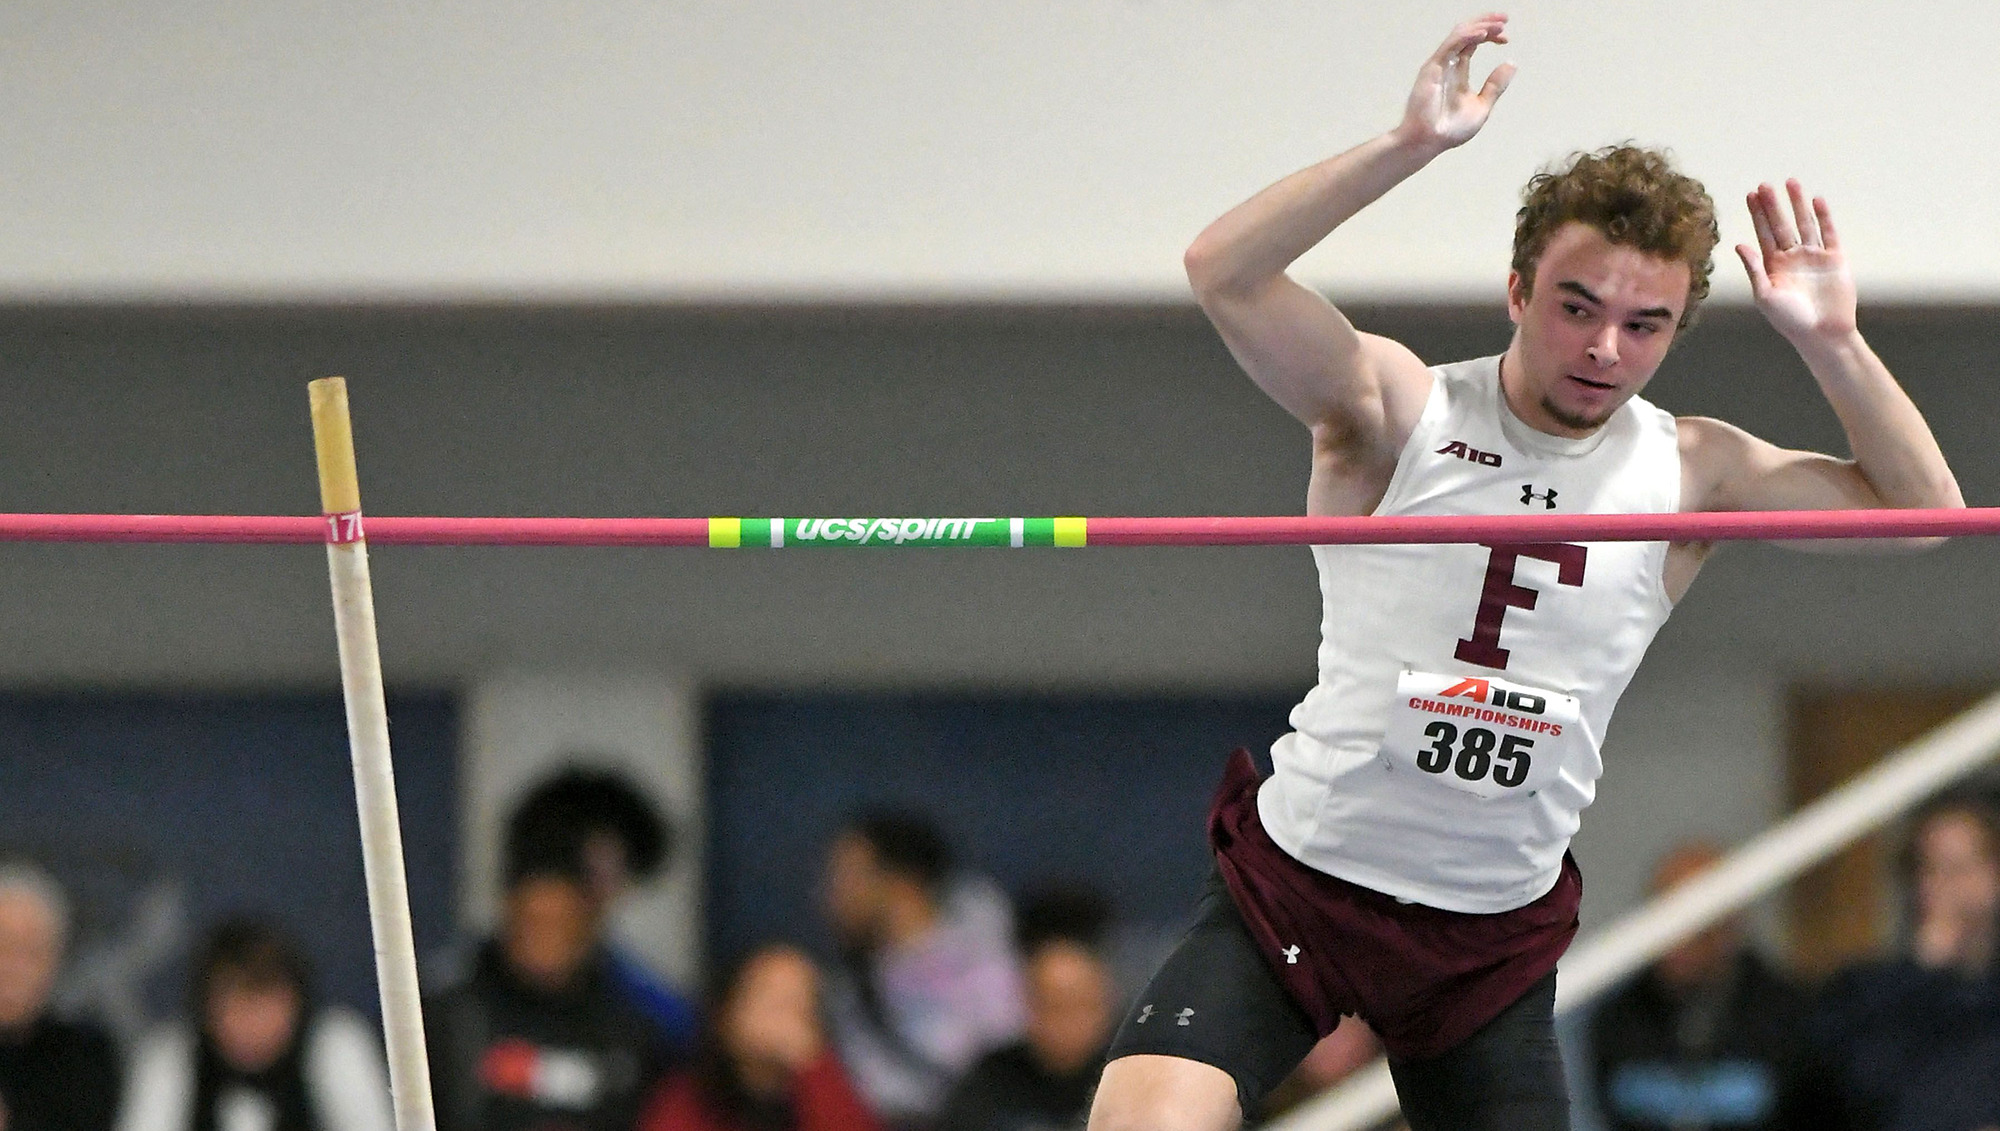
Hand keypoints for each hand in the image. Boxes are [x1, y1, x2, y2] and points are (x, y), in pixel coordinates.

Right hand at [1396, 14, 1515, 152]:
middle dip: (1486, 22)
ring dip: (1479, 25)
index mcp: (1458, 72)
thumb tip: (1511, 64)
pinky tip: (1483, 34)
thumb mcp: (1481, 106)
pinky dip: (1467, 36)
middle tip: (1504, 19)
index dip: (1490, 36)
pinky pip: (1451, 45)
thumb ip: (1495, 85)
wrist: (1428, 142)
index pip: (1473, 43)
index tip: (1505, 38)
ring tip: (1497, 24)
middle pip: (1467, 34)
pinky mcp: (1432, 68)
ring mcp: (1439, 65)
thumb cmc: (1449, 130)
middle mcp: (1448, 64)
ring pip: (1459, 35)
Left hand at [1738, 180, 1858, 343]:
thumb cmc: (1789, 320)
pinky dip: (1823, 217)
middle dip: (1773, 205)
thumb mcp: (1765, 295)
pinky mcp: (1835, 259)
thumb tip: (1739, 244)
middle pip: (1781, 225)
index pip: (1763, 234)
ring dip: (1798, 204)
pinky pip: (1828, 233)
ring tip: (1791, 182)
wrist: (1822, 334)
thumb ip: (1754, 269)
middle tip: (1765, 184)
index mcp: (1773, 266)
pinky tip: (1816, 200)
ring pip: (1805, 224)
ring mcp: (1814, 257)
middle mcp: (1792, 258)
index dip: (1757, 214)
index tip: (1750, 194)